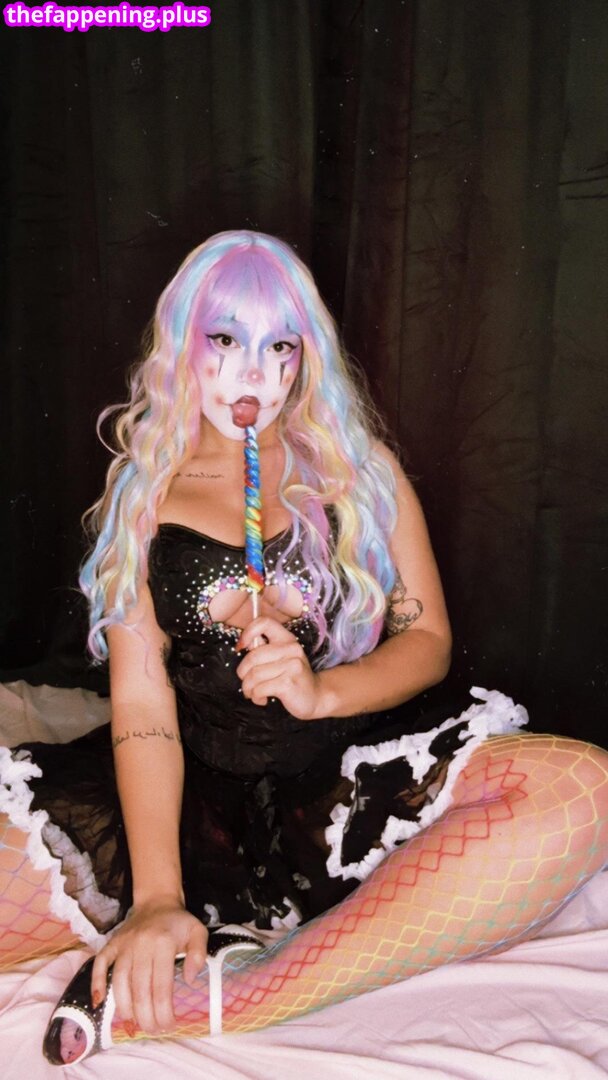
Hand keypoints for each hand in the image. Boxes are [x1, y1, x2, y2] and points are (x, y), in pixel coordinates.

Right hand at [90, 897, 207, 1034]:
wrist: (156, 902)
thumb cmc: (178, 923)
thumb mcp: (198, 931)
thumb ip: (198, 953)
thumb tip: (189, 979)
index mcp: (163, 943)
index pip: (161, 986)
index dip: (164, 1010)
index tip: (169, 1025)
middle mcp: (141, 944)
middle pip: (140, 989)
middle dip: (146, 1016)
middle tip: (153, 1030)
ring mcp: (123, 945)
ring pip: (119, 981)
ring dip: (125, 1008)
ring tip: (135, 1025)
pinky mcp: (111, 944)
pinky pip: (99, 964)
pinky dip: (96, 983)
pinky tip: (98, 1003)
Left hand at [236, 617, 323, 719]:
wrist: (316, 696)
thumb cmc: (292, 677)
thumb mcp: (281, 658)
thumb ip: (263, 649)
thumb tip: (243, 644)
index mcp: (287, 638)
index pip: (264, 622)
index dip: (247, 633)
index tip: (240, 647)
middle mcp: (291, 649)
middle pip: (253, 656)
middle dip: (243, 673)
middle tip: (246, 682)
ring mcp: (292, 666)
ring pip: (254, 675)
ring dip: (248, 688)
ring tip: (253, 693)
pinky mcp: (288, 684)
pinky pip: (260, 689)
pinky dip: (256, 697)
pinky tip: (262, 699)